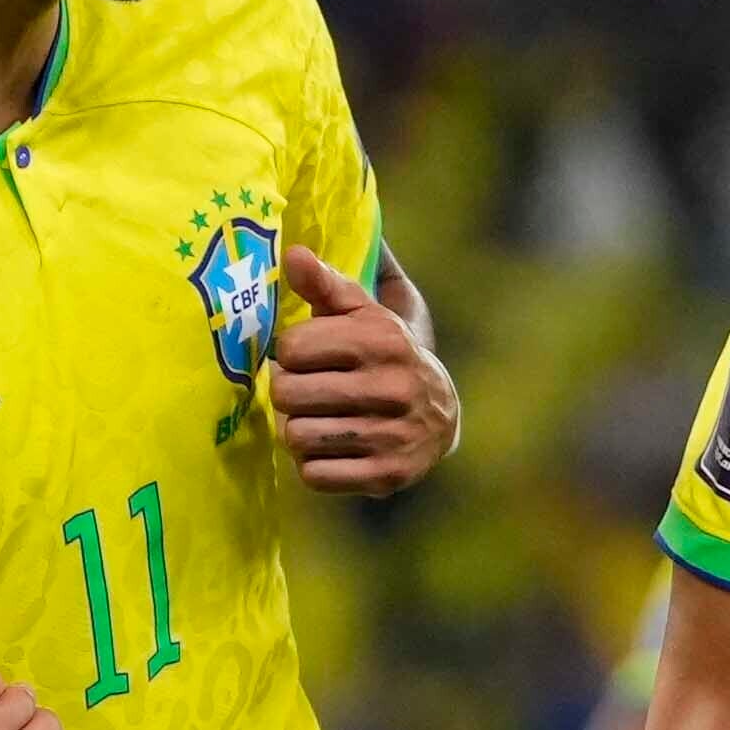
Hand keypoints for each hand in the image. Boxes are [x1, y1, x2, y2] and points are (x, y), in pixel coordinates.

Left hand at [271, 245, 455, 496]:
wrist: (441, 414)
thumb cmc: (385, 355)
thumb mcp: (364, 314)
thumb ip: (325, 284)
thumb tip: (292, 254)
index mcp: (381, 340)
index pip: (291, 348)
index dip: (289, 354)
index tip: (306, 357)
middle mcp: (391, 386)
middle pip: (288, 394)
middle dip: (288, 392)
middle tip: (305, 391)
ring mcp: (391, 435)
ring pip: (297, 436)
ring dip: (298, 430)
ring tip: (316, 419)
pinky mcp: (387, 475)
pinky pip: (314, 476)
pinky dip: (313, 464)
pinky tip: (331, 448)